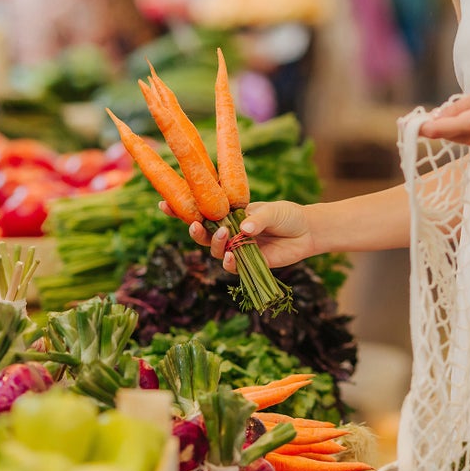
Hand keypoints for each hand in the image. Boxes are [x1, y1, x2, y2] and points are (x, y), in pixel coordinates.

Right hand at [162, 200, 315, 272]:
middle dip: (192, 230)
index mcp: (228, 213)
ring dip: (214, 244)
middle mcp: (228, 231)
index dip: (181, 209)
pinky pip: (230, 266)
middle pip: (201, 233)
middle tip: (194, 225)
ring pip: (214, 250)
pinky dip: (228, 263)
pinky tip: (231, 257)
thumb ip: (258, 218)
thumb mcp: (273, 211)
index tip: (163, 204)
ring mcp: (236, 247)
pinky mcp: (246, 263)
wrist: (306, 233)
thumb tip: (244, 228)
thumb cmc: (287, 216)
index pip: (201, 210)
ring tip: (224, 235)